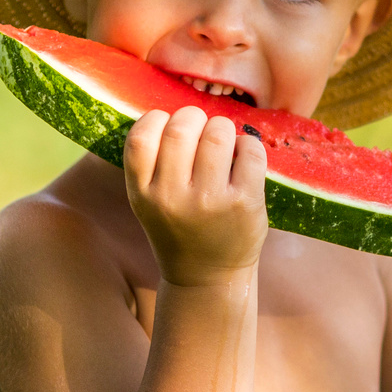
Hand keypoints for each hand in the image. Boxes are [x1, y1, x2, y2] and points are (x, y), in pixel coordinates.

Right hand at [123, 107, 268, 288]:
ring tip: (224, 142)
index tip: (168, 126)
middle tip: (201, 129)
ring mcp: (209, 200)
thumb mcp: (149, 203)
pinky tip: (244, 155)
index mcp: (143, 194)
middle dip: (194, 118)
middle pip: (181, 128)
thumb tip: (172, 113)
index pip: (142, 137)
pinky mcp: (244, 203)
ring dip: (222, 129)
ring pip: (217, 133)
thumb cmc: (179, 229)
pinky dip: (249, 144)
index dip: (157, 120)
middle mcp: (172, 197)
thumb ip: (152, 164)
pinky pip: (250, 151)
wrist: (208, 278)